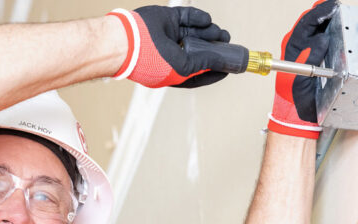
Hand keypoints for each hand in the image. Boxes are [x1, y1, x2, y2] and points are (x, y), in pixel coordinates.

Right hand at [107, 6, 232, 87]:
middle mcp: (172, 54)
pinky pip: (186, 17)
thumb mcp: (183, 68)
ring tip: (223, 33)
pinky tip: (207, 21)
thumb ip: (204, 64)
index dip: (214, 70)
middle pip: (198, 50)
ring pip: (194, 33)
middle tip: (228, 43)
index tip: (230, 67)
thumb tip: (224, 62)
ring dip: (210, 32)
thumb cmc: (153, 62)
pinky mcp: (167, 20)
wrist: (128, 42)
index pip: (198, 72)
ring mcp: (169, 36)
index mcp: (173, 71)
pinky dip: (198, 18)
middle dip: (214, 47)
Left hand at [268, 0, 337, 137]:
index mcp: (293, 47)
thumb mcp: (298, 80)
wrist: (300, 110)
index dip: (320, 12)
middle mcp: (301, 44)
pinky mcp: (322, 53)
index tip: (332, 7)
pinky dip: (339, 31)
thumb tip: (321, 40)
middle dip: (327, 11)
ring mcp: (312, 47)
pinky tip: (347, 29)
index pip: (306, 22)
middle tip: (340, 8)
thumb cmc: (295, 96)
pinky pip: (331, 37)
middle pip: (314, 20)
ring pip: (323, 26)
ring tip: (345, 15)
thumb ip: (308, 60)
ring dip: (334, 19)